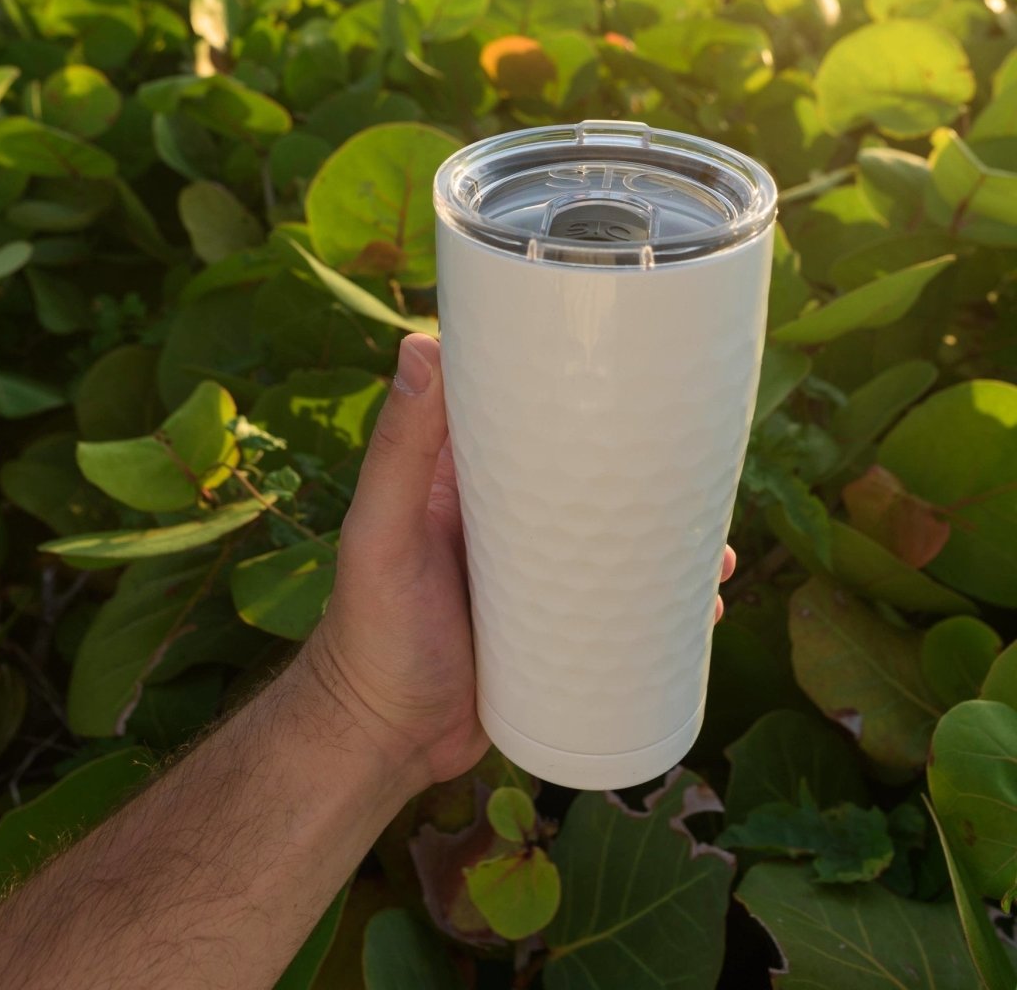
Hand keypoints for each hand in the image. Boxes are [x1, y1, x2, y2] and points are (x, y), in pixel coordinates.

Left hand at [305, 334, 735, 795]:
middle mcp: (502, 515)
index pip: (521, 409)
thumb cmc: (368, 632)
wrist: (383, 740)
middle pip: (581, 473)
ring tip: (717, 544)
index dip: (570, 384)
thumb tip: (421, 344)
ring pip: (609, 537)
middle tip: (702, 461)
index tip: (630, 359)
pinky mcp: (554, 626)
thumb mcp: (380, 534)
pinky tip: (704, 606)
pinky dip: (658, 599)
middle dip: (639, 465)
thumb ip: (398, 451)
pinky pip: (615, 601)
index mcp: (462, 476)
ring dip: (662, 534)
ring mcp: (532, 572)